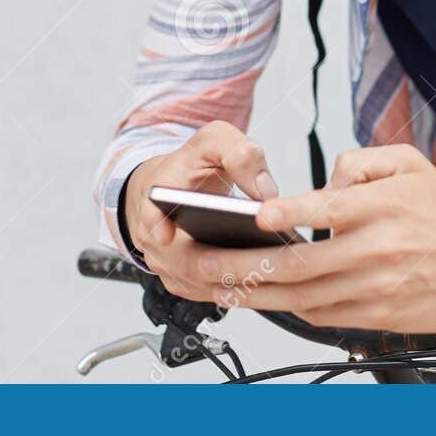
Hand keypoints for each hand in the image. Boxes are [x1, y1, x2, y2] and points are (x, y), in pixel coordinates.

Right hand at [122, 120, 279, 298]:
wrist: (171, 187)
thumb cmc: (191, 165)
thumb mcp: (214, 141)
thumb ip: (240, 154)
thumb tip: (266, 192)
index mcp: (157, 200)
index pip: (151, 218)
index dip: (160, 228)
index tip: (175, 236)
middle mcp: (158, 241)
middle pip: (190, 264)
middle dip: (233, 263)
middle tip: (272, 256)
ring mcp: (171, 267)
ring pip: (207, 285)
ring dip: (245, 281)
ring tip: (284, 268)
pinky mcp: (188, 284)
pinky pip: (216, 294)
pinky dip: (246, 289)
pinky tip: (277, 279)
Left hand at [158, 144, 435, 332]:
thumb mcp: (408, 164)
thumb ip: (358, 162)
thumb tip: (321, 178)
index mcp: (382, 206)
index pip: (326, 208)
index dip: (288, 213)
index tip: (255, 216)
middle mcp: (376, 249)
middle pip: (298, 262)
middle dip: (241, 264)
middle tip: (201, 260)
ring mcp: (376, 287)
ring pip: (302, 295)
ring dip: (254, 292)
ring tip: (216, 285)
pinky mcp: (379, 314)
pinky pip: (323, 315)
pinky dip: (289, 307)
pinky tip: (263, 298)